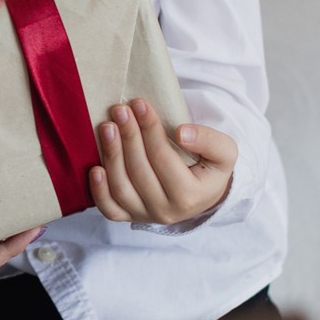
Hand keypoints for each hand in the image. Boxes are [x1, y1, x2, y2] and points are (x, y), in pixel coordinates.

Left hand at [89, 98, 235, 226]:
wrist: (202, 193)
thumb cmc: (210, 168)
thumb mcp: (224, 151)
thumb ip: (209, 141)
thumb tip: (181, 132)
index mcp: (190, 196)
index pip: (163, 158)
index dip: (150, 129)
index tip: (140, 103)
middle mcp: (166, 211)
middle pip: (139, 171)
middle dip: (128, 137)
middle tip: (119, 109)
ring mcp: (145, 215)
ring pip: (121, 188)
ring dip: (111, 155)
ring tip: (107, 127)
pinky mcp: (129, 216)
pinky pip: (109, 209)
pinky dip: (98, 191)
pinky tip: (94, 168)